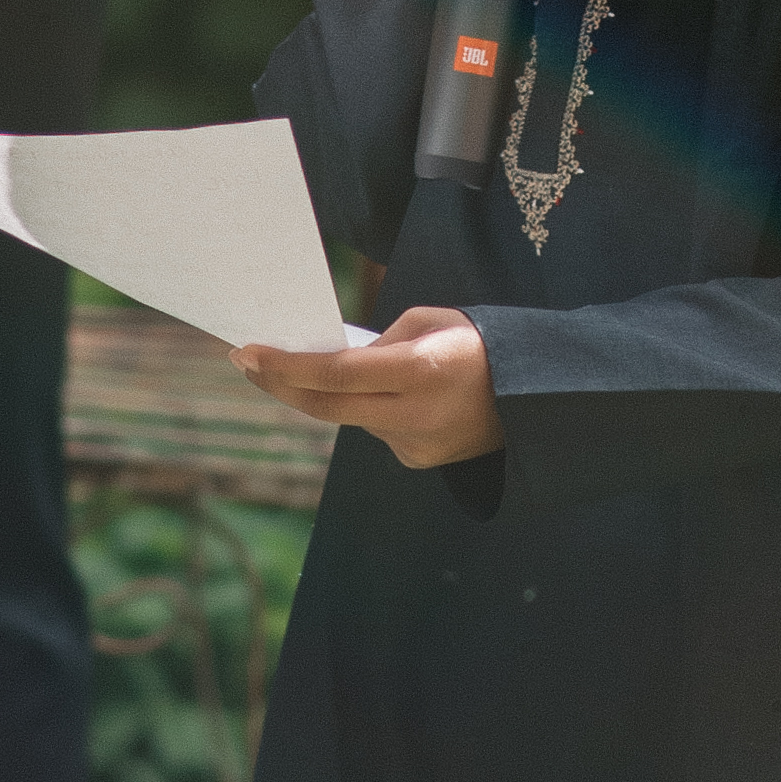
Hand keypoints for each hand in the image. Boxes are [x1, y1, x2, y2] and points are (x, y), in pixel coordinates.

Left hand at [233, 301, 503, 465]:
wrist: (534, 395)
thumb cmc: (479, 342)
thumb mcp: (431, 322)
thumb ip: (380, 344)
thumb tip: (335, 362)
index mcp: (420, 371)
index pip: (335, 373)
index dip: (285, 365)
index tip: (246, 351)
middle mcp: (414, 415)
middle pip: (325, 406)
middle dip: (280, 383)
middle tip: (246, 361)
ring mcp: (414, 445)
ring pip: (351, 417)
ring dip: (331, 393)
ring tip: (329, 364)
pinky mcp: (417, 459)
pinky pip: (376, 428)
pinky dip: (370, 407)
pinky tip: (392, 393)